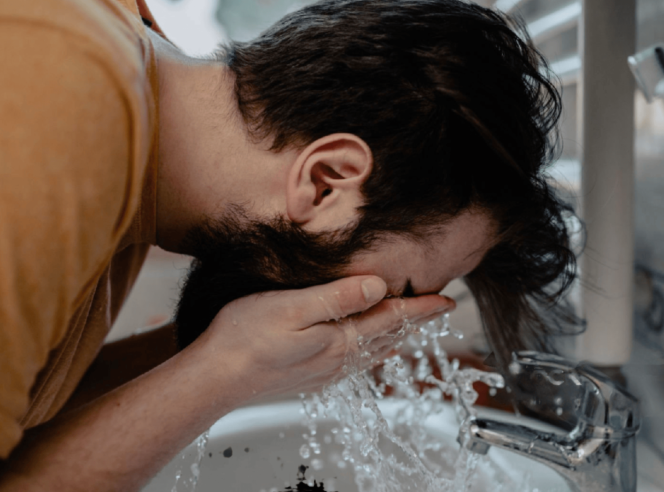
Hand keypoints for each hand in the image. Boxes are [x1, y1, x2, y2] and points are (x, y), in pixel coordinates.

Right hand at [186, 276, 454, 401]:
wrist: (215, 378)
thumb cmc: (245, 337)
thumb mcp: (291, 306)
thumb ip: (336, 297)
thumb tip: (378, 286)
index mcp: (338, 340)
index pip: (390, 318)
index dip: (420, 308)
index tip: (447, 300)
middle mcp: (337, 359)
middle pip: (387, 338)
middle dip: (414, 322)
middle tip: (436, 310)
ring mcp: (323, 371)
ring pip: (372, 353)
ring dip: (395, 337)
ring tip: (410, 327)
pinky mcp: (308, 377)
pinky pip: (354, 362)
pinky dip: (371, 350)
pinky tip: (366, 349)